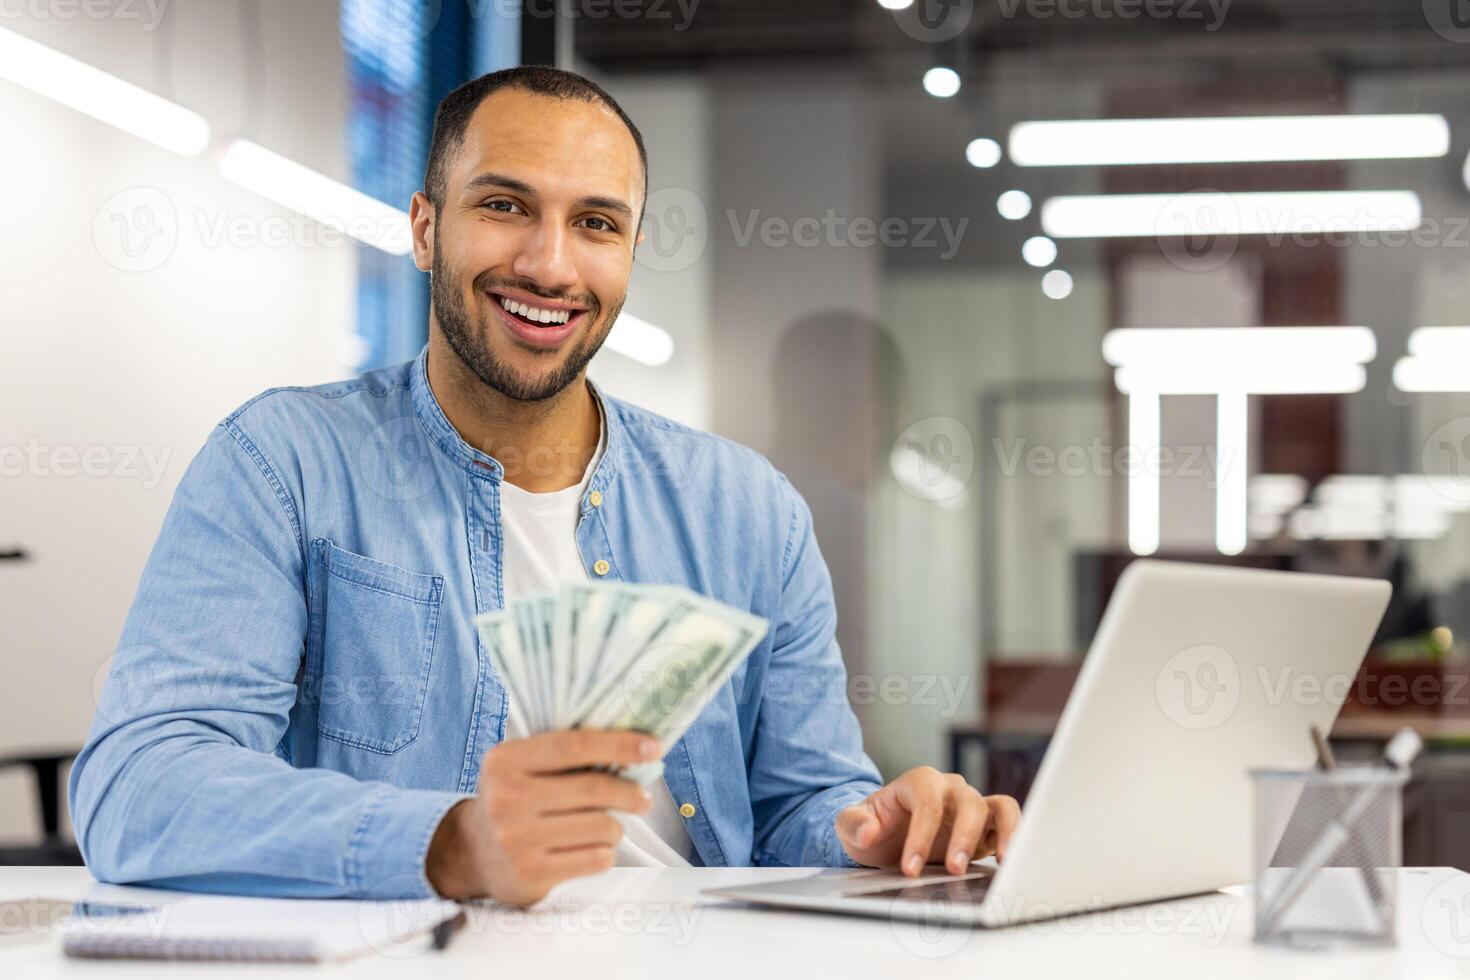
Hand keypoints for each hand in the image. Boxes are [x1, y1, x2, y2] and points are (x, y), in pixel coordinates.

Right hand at [425, 729, 659, 904]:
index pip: (574, 745)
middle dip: (630, 793)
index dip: (618, 744)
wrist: (473, 853)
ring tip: (607, 828)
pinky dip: (605, 852)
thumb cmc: (514, 800)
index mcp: (506, 761)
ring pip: (600, 826)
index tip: (652, 747)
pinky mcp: (530, 873)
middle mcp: (506, 798)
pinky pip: (595, 859)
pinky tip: (593, 849)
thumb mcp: (523, 767)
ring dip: (616, 827)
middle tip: (644, 799)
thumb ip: (567, 755)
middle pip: (593, 789)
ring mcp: (516, 839)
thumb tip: (636, 749)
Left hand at [835, 767, 1020, 875]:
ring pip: (999, 807)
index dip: (921, 835)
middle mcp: (950, 789)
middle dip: (963, 837)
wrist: (886, 835)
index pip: (927, 802)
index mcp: (918, 783)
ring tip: (1002, 860)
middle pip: (968, 802)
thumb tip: (869, 831)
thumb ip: (853, 824)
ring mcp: (971, 806)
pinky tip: (1009, 861)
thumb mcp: (850, 825)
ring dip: (1003, 833)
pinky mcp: (985, 827)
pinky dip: (1014, 837)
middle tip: (953, 870)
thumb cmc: (872, 826)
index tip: (910, 868)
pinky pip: (1008, 823)